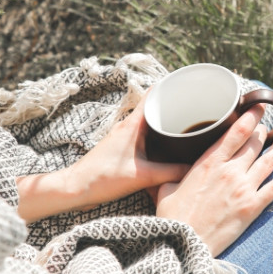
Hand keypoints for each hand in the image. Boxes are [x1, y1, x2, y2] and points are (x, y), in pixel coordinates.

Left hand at [15, 95, 189, 222]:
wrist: (77, 188)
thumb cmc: (103, 178)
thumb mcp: (143, 176)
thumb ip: (171, 172)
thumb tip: (193, 169)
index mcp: (132, 125)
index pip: (153, 94)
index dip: (171, 86)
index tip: (187, 85)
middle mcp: (128, 126)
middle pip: (154, 108)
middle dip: (174, 106)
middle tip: (195, 108)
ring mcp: (125, 136)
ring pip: (150, 123)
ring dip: (166, 123)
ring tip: (187, 126)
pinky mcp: (123, 148)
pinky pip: (145, 136)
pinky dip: (158, 138)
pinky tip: (168, 148)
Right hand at [155, 104, 272, 256]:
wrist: (185, 243)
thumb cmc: (173, 218)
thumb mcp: (166, 188)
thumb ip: (173, 174)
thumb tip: (170, 170)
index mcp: (209, 163)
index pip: (237, 131)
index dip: (251, 116)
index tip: (259, 107)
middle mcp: (230, 171)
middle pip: (255, 143)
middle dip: (263, 131)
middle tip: (266, 126)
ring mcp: (244, 188)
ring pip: (269, 161)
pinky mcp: (252, 207)